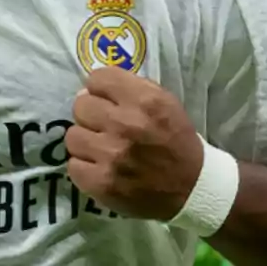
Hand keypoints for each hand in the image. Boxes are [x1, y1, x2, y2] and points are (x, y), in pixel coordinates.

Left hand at [65, 67, 203, 220]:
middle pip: (80, 106)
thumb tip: (88, 90)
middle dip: (91, 115)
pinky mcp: (102, 183)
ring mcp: (112, 155)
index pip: (97, 78)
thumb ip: (129, 89)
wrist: (193, 188)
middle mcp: (126, 124)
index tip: (106, 100)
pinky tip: (100, 168)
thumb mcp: (164, 102)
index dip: (99, 89)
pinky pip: (73, 166)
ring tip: (101, 150)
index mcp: (144, 100)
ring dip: (86, 142)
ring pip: (73, 136)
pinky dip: (85, 168)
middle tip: (104, 127)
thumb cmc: (176, 140)